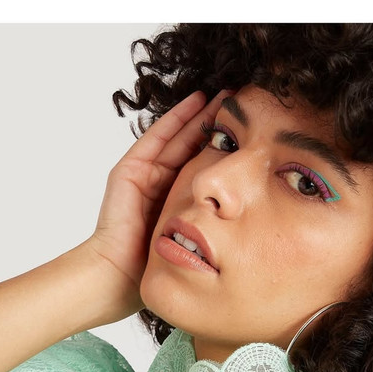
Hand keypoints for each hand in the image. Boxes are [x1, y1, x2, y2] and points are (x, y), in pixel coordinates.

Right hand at [85, 89, 232, 319]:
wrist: (118, 277)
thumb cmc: (154, 270)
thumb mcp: (196, 244)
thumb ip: (216, 230)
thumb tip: (252, 222)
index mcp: (178, 202)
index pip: (206, 168)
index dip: (227, 149)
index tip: (254, 133)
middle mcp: (162, 186)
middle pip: (193, 147)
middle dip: (216, 125)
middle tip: (244, 102)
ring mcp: (144, 175)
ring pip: (179, 137)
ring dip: (200, 115)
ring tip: (225, 94)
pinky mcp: (130, 170)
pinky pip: (158, 138)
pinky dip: (177, 119)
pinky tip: (198, 101)